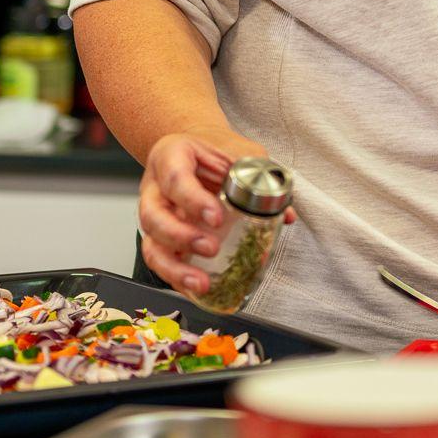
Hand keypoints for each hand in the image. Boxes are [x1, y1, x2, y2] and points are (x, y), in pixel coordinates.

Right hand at [138, 127, 293, 294]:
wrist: (199, 148)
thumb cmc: (217, 150)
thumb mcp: (240, 152)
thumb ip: (261, 177)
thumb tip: (286, 214)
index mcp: (171, 156)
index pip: (175, 179)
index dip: (193, 201)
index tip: (217, 218)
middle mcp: (154, 188)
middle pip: (152, 216)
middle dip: (181, 237)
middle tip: (211, 248)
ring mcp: (154, 214)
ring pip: (151, 244)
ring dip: (175, 268)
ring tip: (200, 283)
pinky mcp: (160, 237)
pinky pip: (161, 261)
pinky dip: (177, 278)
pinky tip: (196, 289)